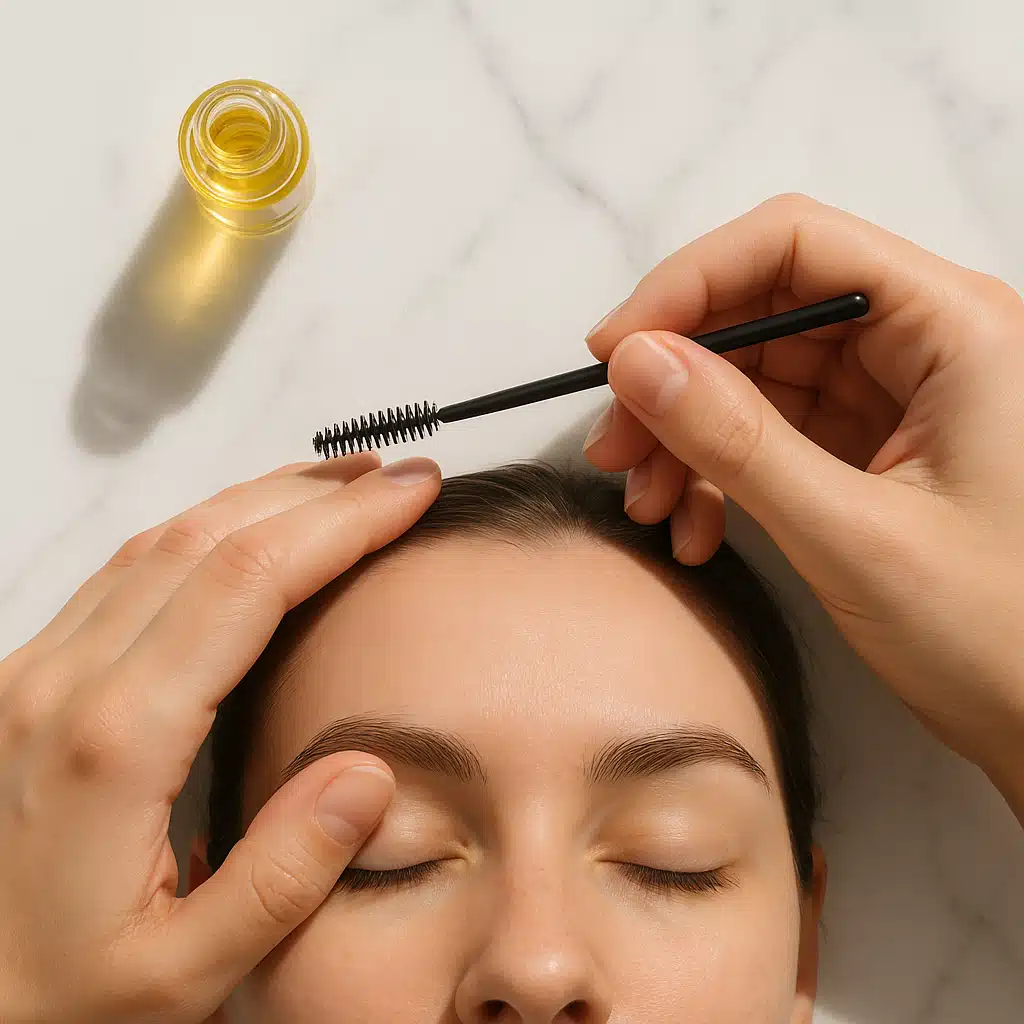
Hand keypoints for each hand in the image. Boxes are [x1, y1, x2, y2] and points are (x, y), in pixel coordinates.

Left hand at [0, 454, 440, 1022]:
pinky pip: (128, 570)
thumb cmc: (56, 996)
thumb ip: (280, 879)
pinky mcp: (28, 677)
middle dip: (314, 493)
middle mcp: (63, 682)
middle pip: (207, 538)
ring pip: (162, 539)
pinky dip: (206, 530)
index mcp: (113, 742)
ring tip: (340, 486)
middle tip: (394, 474)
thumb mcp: (181, 976)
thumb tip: (369, 773)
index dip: (340, 525)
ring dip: (260, 498)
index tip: (411, 493)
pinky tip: (249, 532)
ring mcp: (35, 670)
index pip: (248, 583)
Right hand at [583, 193, 1023, 814]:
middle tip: (613, 449)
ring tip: (649, 508)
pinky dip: (718, 475)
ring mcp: (895, 400)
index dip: (689, 284)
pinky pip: (769, 436)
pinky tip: (694, 531)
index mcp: (953, 328)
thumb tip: (635, 360)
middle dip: (676, 378)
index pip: (794, 245)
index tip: (612, 353)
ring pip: (754, 379)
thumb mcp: (853, 535)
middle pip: (763, 313)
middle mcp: (924, 345)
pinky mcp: (870, 452)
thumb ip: (738, 440)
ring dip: (686, 437)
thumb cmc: (1001, 638)